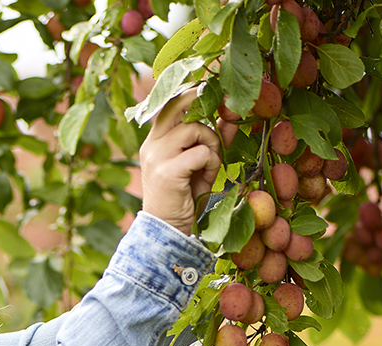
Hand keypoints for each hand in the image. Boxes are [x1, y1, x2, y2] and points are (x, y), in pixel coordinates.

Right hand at [139, 92, 221, 235]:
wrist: (167, 229)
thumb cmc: (184, 197)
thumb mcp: (199, 163)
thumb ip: (211, 139)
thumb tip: (230, 113)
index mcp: (154, 140)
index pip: (169, 103)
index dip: (190, 91)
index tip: (208, 79)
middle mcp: (151, 144)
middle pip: (177, 106)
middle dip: (201, 103)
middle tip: (218, 103)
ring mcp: (155, 156)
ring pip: (194, 129)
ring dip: (211, 145)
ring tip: (209, 164)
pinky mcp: (165, 171)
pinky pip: (200, 152)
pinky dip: (210, 162)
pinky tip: (206, 176)